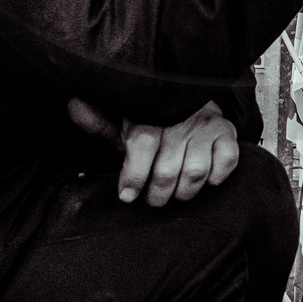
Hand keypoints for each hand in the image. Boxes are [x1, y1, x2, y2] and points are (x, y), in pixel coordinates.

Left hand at [67, 97, 239, 206]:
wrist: (194, 102)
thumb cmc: (156, 121)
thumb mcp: (125, 122)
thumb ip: (101, 121)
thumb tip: (74, 106)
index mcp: (152, 114)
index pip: (142, 144)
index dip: (133, 175)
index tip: (127, 195)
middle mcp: (180, 119)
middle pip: (167, 168)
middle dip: (156, 193)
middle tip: (151, 199)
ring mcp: (206, 126)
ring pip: (196, 171)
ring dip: (183, 191)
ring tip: (175, 193)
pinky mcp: (228, 134)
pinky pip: (226, 162)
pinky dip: (215, 176)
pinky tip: (204, 179)